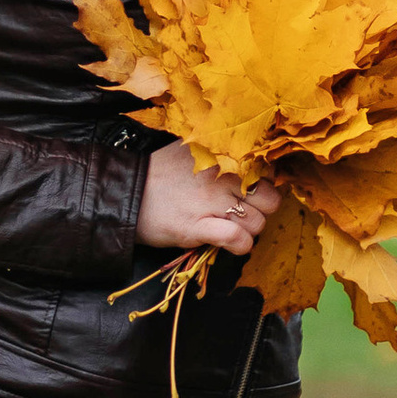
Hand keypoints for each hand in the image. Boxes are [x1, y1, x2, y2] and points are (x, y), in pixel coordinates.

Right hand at [138, 140, 281, 254]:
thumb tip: (250, 161)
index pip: (267, 173)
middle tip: (243, 213)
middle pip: (270, 200)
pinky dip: (240, 245)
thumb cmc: (160, 173)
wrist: (127, 192)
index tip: (251, 193)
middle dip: (261, 211)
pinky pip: (238, 239)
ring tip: (229, 227)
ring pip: (257, 222)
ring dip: (248, 230)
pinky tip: (231, 244)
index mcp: (222, 157)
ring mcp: (210, 203)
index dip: (263, 187)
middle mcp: (220, 177)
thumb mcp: (193, 152)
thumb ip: (221, 154)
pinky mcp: (198, 227)